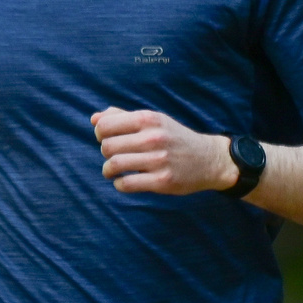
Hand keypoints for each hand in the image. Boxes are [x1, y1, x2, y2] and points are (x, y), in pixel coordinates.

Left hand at [92, 106, 232, 195]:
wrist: (208, 159)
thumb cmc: (174, 138)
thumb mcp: (153, 120)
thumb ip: (122, 117)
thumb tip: (94, 118)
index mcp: (149, 119)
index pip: (105, 125)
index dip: (100, 133)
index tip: (106, 139)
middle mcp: (153, 137)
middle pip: (107, 146)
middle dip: (105, 153)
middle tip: (113, 156)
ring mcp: (158, 159)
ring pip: (114, 164)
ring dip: (108, 170)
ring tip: (113, 171)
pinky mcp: (162, 180)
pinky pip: (127, 184)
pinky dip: (120, 184)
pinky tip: (124, 182)